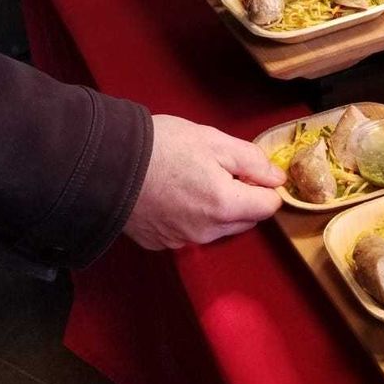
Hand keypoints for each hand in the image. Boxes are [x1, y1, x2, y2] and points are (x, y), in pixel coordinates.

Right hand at [123, 113, 284, 250]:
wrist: (106, 162)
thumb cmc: (161, 146)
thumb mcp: (214, 141)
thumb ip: (252, 161)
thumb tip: (277, 179)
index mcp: (225, 205)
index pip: (269, 206)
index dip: (264, 184)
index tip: (247, 169)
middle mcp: (207, 231)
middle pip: (246, 219)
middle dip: (243, 197)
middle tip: (218, 169)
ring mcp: (182, 240)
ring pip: (219, 228)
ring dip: (217, 209)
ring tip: (192, 179)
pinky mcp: (160, 242)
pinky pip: (190, 232)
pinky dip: (190, 217)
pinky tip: (173, 194)